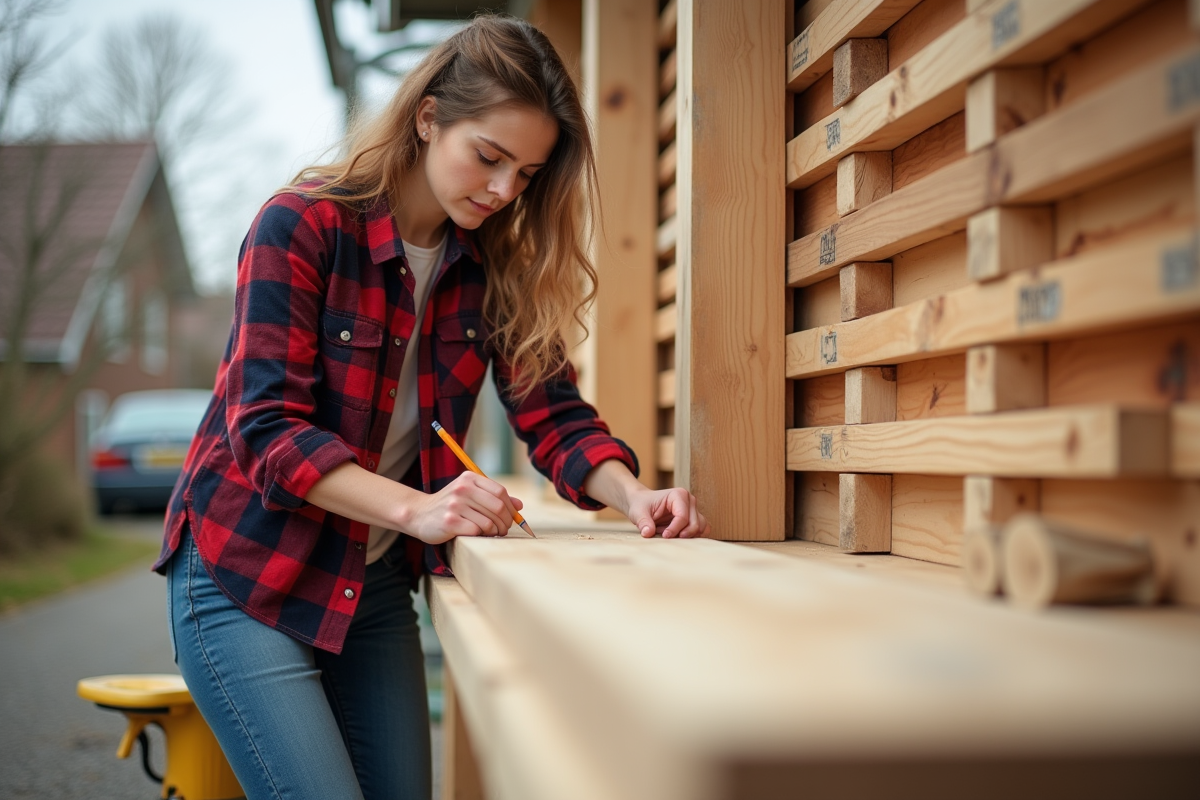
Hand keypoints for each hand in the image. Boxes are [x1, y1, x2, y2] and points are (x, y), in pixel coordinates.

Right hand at [402, 472, 522, 544]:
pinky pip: (476, 531)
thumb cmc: (450, 505)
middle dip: (505, 522)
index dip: (510, 507)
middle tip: (503, 530)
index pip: (500, 492)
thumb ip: (494, 497)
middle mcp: (462, 489)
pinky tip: (476, 535)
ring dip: (494, 532)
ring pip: (489, 522)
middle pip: (498, 507)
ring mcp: (455, 505)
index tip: (511, 518)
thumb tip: (519, 506)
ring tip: (491, 533)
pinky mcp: (449, 522)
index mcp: (469, 478)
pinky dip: (481, 536)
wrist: (419, 514)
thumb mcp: (470, 495)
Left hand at [625, 485, 708, 538]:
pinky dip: (693, 536)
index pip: (682, 516)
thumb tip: (647, 533)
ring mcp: (693, 509)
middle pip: (694, 523)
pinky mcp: (694, 518)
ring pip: (701, 527)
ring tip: (673, 536)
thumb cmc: (641, 504)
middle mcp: (689, 500)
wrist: (642, 503)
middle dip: (683, 534)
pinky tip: (679, 537)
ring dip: (688, 535)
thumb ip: (643, 522)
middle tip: (668, 538)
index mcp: (678, 495)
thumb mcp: (638, 512)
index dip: (674, 529)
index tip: (664, 536)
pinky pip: (702, 529)